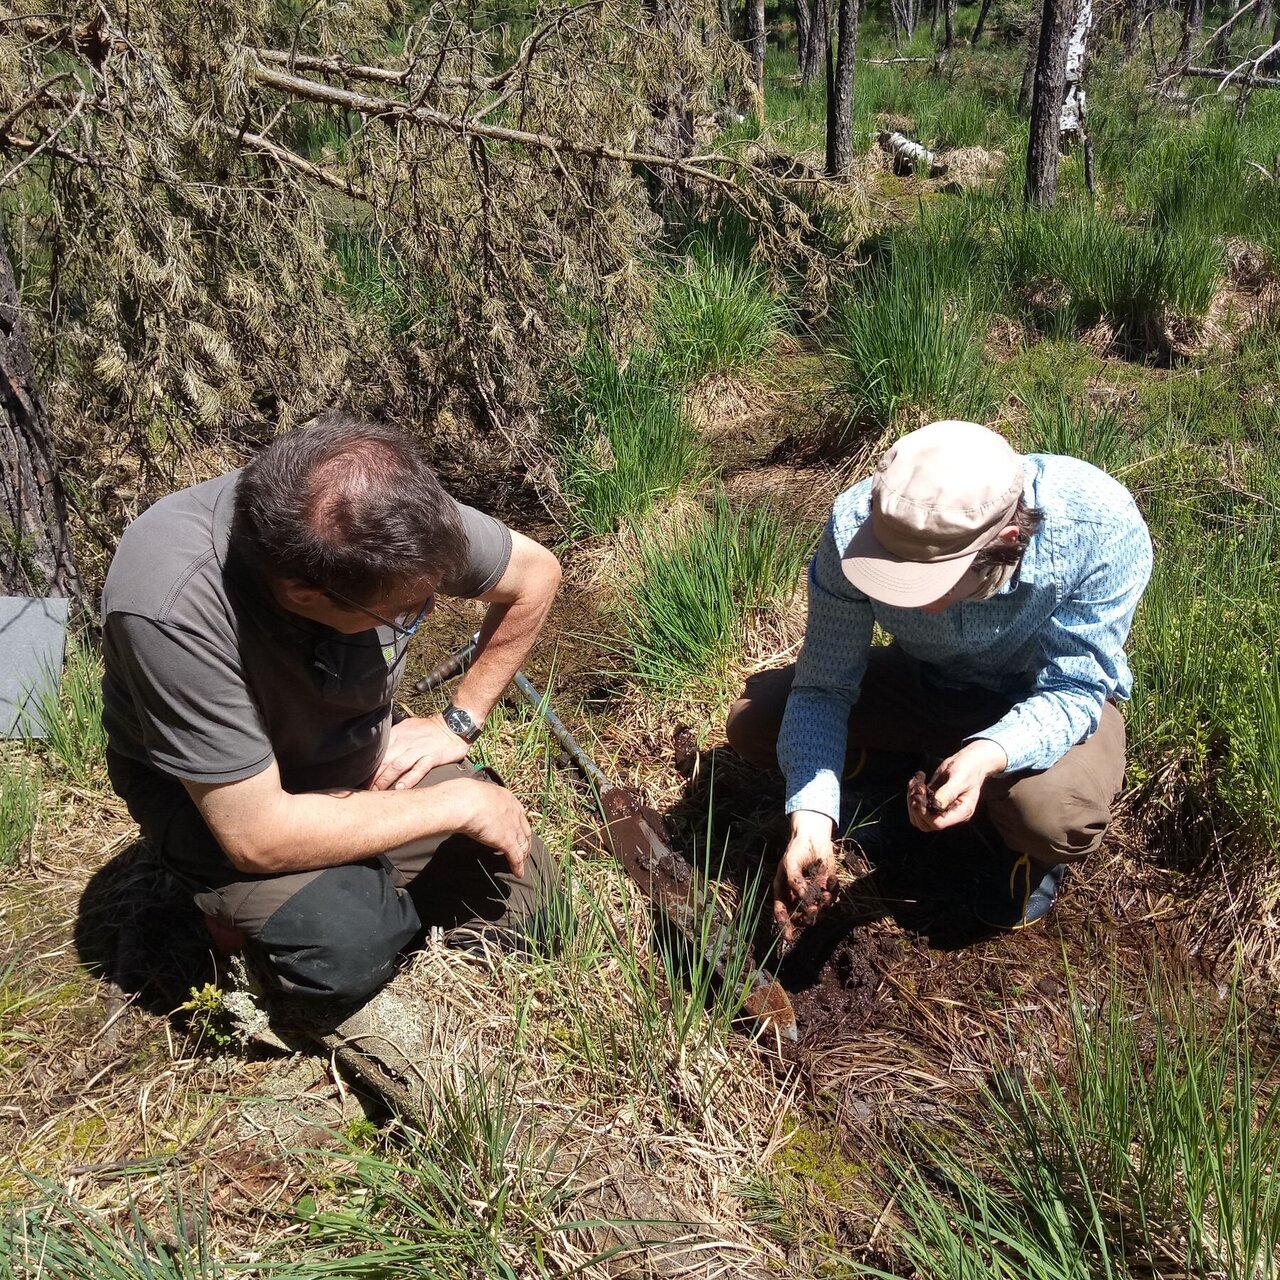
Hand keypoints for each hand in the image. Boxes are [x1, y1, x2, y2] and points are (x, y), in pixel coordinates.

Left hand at [370, 715, 470, 791]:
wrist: (455, 724)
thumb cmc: (430, 729)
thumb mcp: (409, 727)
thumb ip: (394, 738)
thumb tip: (379, 752)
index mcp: (399, 733)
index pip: (379, 752)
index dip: (368, 767)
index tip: (359, 780)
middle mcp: (407, 741)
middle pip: (385, 760)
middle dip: (373, 777)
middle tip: (364, 790)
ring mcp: (420, 749)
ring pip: (398, 766)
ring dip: (385, 780)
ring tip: (377, 792)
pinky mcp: (433, 756)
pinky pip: (419, 769)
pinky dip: (409, 780)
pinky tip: (400, 789)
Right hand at [458, 778, 532, 876]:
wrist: (465, 801)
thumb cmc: (464, 795)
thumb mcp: (477, 793)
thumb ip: (480, 800)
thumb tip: (471, 804)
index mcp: (507, 798)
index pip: (518, 815)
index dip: (519, 826)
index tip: (517, 832)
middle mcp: (514, 812)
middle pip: (525, 831)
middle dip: (525, 842)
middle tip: (523, 850)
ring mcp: (513, 828)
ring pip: (523, 845)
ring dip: (522, 856)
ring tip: (521, 864)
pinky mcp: (508, 841)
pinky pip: (516, 857)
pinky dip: (518, 867)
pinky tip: (518, 874)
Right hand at [772, 810, 837, 942]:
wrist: (814, 838)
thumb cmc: (796, 850)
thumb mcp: (790, 864)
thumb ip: (794, 881)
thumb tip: (803, 897)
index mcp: (784, 891)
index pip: (782, 912)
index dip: (784, 926)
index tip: (788, 937)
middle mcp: (798, 896)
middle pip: (801, 915)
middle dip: (807, 916)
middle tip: (813, 910)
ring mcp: (813, 893)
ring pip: (818, 909)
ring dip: (822, 904)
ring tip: (825, 893)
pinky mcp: (827, 889)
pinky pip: (832, 898)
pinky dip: (833, 892)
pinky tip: (830, 878)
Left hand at [907, 739, 1007, 832]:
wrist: (969, 761)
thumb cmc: (969, 769)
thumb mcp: (960, 778)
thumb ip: (949, 792)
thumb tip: (935, 803)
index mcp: (960, 813)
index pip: (938, 823)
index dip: (924, 814)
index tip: (920, 797)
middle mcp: (949, 814)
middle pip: (924, 824)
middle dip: (915, 807)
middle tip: (918, 787)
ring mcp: (939, 809)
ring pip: (917, 816)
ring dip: (911, 800)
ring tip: (916, 782)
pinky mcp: (932, 801)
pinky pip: (917, 805)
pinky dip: (912, 793)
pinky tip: (917, 779)